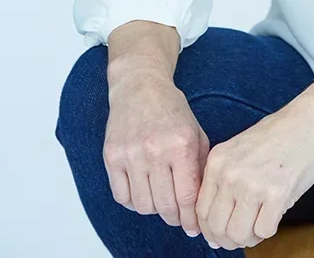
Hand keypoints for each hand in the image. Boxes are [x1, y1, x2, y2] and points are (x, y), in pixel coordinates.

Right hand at [103, 69, 208, 237]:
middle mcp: (155, 150)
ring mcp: (131, 153)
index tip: (194, 228)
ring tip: (160, 199)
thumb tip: (201, 205)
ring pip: (143, 206)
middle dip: (175, 218)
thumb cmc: (171, 110)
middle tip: (178, 217)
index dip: (192, 219)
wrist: (140, 86)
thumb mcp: (196, 133)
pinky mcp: (111, 156)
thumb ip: (200, 168)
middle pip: (165, 206)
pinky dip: (133, 201)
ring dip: (154, 209)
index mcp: (181, 144)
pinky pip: (122, 196)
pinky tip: (142, 190)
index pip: (187, 197)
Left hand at [194, 102, 313, 250]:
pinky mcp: (277, 194)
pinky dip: (268, 230)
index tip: (221, 235)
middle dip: (228, 240)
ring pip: (238, 235)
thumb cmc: (277, 136)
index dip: (211, 230)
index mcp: (217, 160)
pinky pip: (264, 231)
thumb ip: (222, 183)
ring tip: (259, 225)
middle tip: (242, 236)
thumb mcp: (237, 151)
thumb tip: (212, 229)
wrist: (309, 121)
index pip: (200, 211)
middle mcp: (230, 173)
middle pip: (217, 228)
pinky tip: (274, 215)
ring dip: (249, 238)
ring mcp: (252, 184)